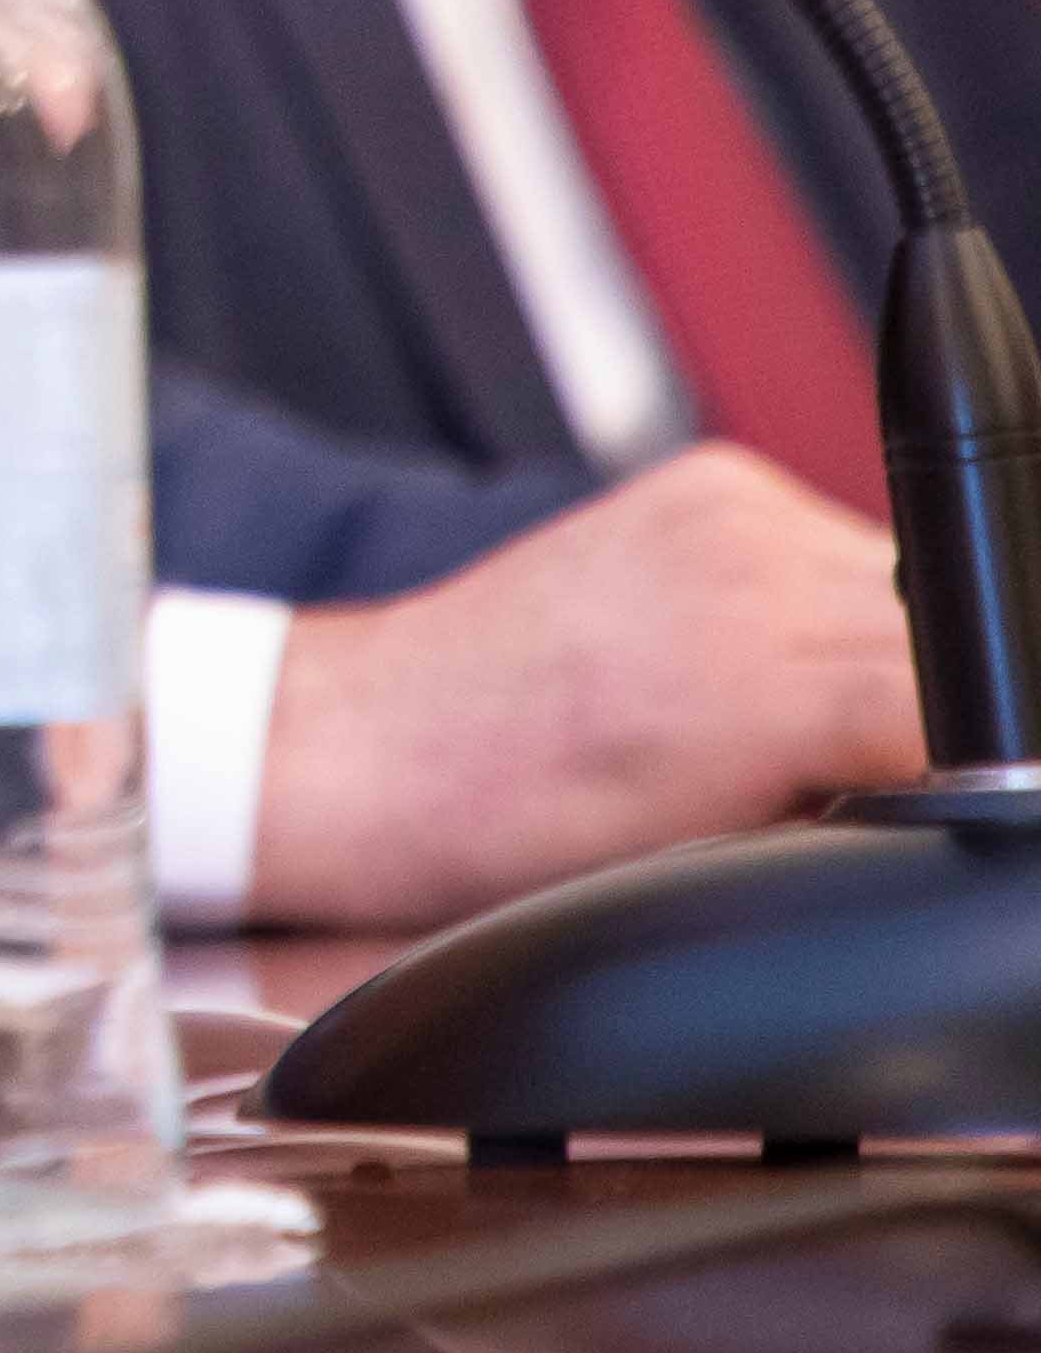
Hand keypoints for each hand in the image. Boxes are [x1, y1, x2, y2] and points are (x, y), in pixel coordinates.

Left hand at [250, 446, 924, 929]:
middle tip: (878, 774)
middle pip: (956, 636)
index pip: (977, 713)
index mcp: (765, 688)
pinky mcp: (712, 485)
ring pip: (907, 581)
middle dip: (952, 708)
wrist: (374, 745)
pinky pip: (836, 541)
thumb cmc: (514, 833)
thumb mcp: (718, 867)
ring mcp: (729, 512)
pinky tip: (776, 660)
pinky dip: (834, 604)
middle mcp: (751, 574)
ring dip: (903, 648)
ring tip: (819, 723)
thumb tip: (945, 798)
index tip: (970, 796)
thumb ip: (861, 816)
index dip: (983, 766)